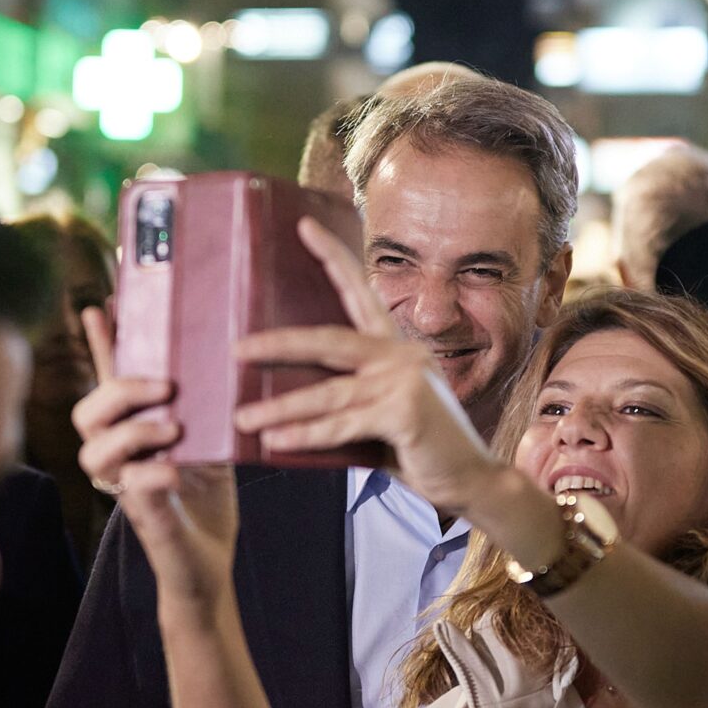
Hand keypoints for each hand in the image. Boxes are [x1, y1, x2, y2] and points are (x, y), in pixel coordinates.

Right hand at [74, 307, 238, 603]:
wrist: (210, 566)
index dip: (102, 344)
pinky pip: (130, 489)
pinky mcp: (142, 517)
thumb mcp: (210, 441)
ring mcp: (125, 488)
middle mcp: (119, 458)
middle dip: (120, 391)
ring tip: (172, 431)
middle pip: (87, 412)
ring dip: (132, 432)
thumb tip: (219, 357)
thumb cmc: (206, 501)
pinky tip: (174, 471)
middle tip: (166, 388)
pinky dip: (150, 475)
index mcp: (133, 433)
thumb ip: (203, 407)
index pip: (108, 381)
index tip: (103, 304)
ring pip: (95, 450)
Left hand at [231, 219, 499, 513]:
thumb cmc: (421, 448)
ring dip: (280, 407)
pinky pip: (341, 425)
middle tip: (236, 348)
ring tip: (242, 416)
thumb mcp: (381, 414)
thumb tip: (286, 406)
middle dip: (278, 343)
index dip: (333, 257)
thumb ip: (348, 401)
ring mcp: (405, 382)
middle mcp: (401, 357)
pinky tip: (274, 442)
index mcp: (395, 349)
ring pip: (327, 392)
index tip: (305, 227)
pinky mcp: (404, 413)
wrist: (472, 481)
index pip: (360, 293)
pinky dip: (305, 435)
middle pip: (329, 340)